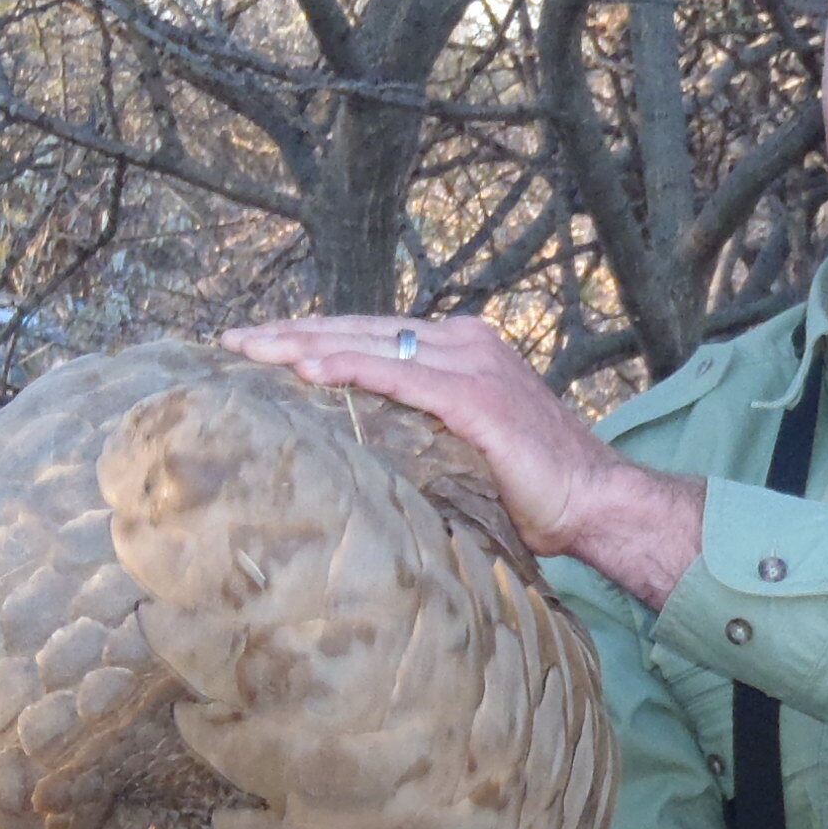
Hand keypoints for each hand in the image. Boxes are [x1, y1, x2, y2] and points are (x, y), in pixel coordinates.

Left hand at [216, 312, 705, 608]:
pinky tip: (304, 368)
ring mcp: (469, 363)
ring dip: (302, 343)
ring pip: (368, 342)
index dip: (313, 336)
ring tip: (249, 349)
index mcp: (462, 349)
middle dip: (291, 332)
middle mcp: (463, 343)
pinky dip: (347, 367)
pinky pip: (396, 374)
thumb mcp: (467, 447)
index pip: (373, 335)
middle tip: (231, 340)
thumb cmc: (536, 488)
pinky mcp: (472, 395)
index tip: (261, 346)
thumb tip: (364, 451)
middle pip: (360, 328)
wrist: (596, 500)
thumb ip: (422, 431)